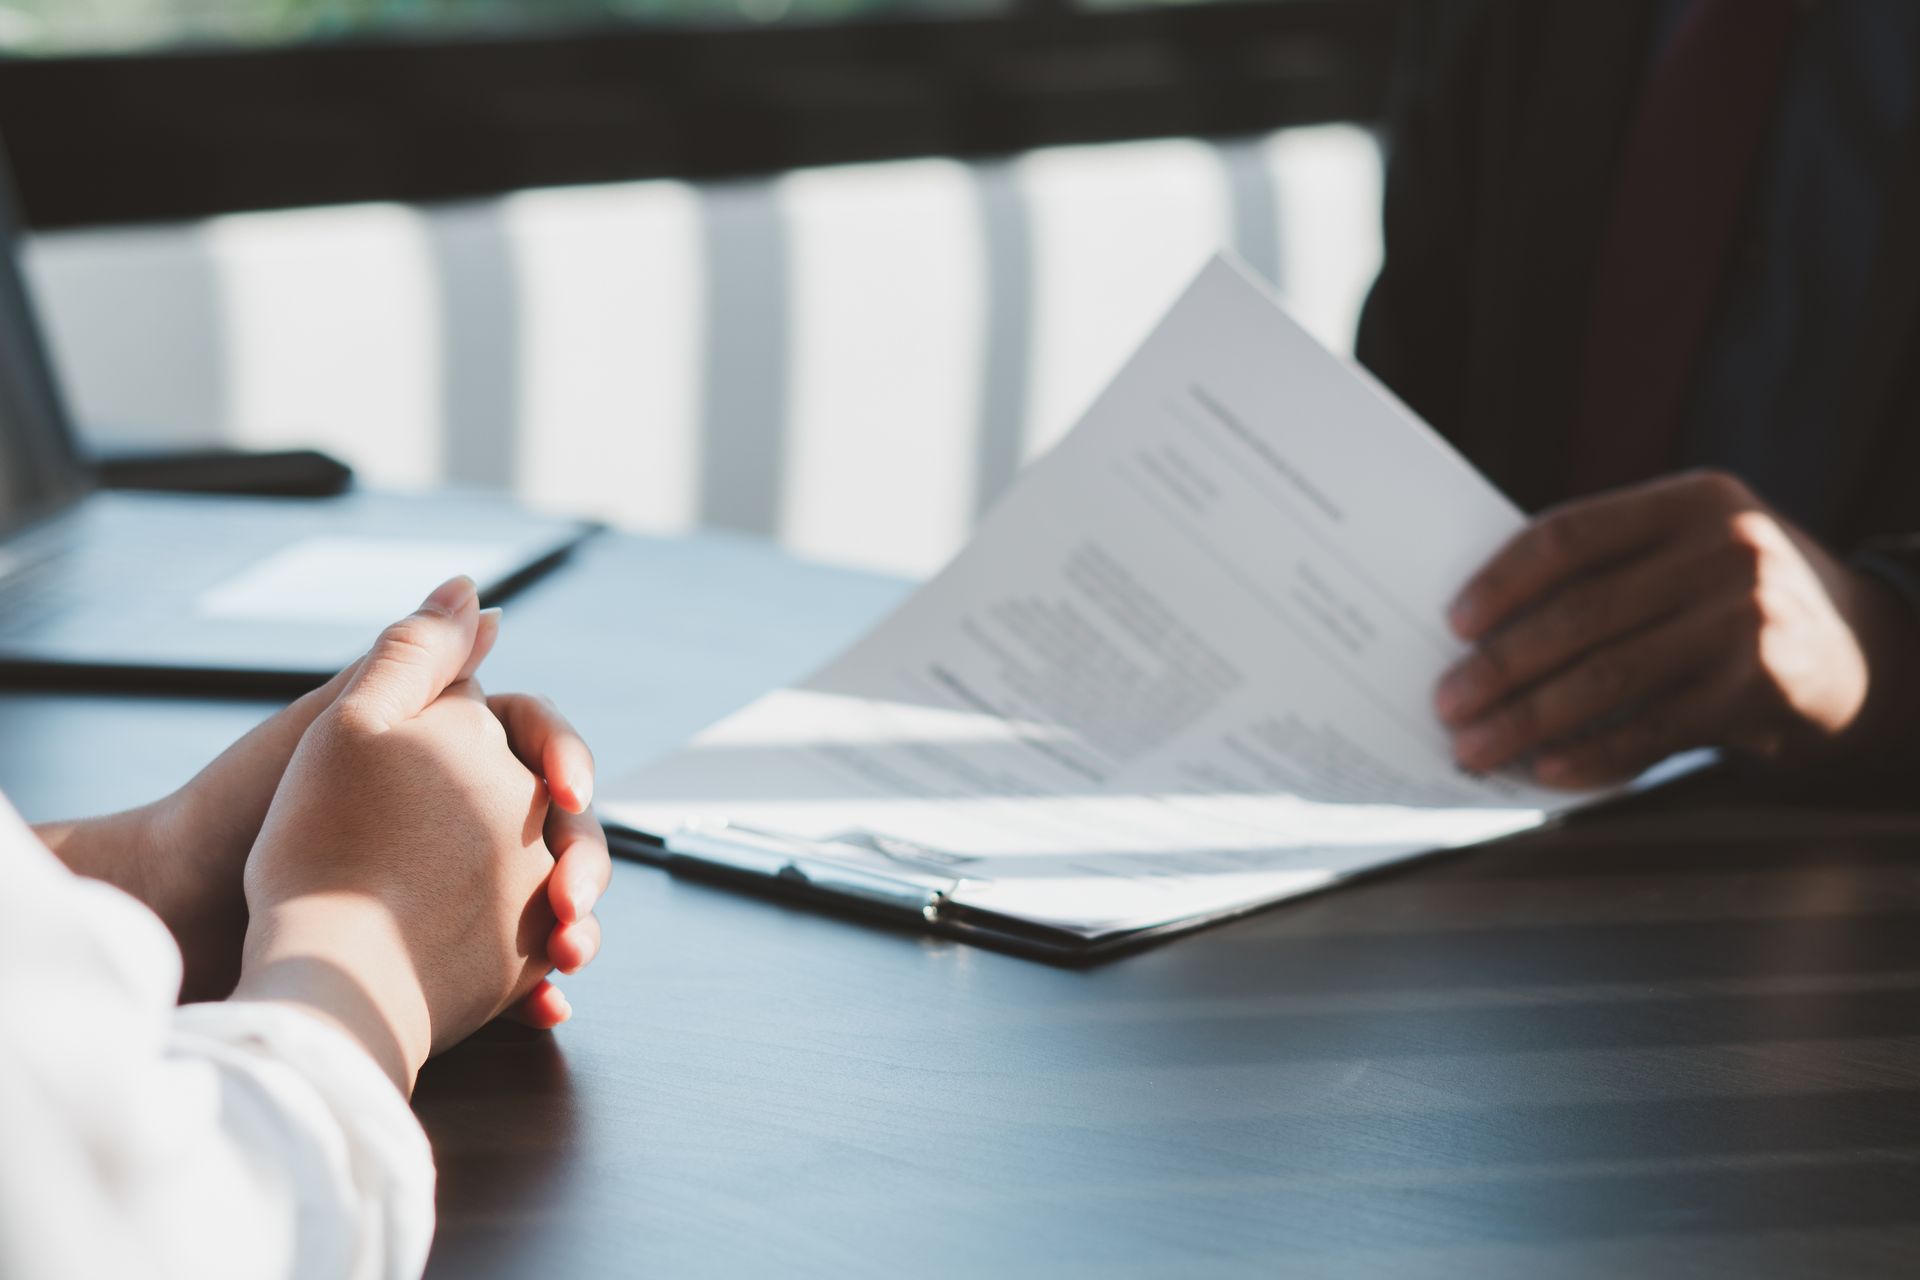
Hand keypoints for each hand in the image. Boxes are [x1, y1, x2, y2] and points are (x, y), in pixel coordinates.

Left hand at [36, 598, 607, 1016]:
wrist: (186, 912)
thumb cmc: (247, 808)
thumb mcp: (338, 724)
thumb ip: (412, 662)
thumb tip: (479, 594)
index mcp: (439, 751)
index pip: (535, 741)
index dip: (566, 759)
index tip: (567, 792)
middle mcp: (455, 813)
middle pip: (557, 827)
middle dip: (583, 859)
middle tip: (574, 895)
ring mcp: (454, 887)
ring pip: (548, 901)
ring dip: (575, 925)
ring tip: (570, 951)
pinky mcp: (442, 956)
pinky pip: (512, 971)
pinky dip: (537, 988)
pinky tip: (546, 1004)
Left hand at [1434, 470, 1919, 788]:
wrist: (1874, 651)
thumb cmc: (1743, 600)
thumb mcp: (1694, 554)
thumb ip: (1612, 572)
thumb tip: (1484, 636)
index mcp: (1691, 501)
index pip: (1570, 535)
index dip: (1502, 581)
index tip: (1453, 623)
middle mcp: (1725, 550)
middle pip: (1580, 613)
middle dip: (1500, 667)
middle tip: (1445, 702)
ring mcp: (1749, 618)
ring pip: (1607, 675)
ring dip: (1527, 718)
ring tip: (1475, 746)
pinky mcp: (1764, 687)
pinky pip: (1654, 727)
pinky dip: (1592, 753)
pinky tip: (1546, 770)